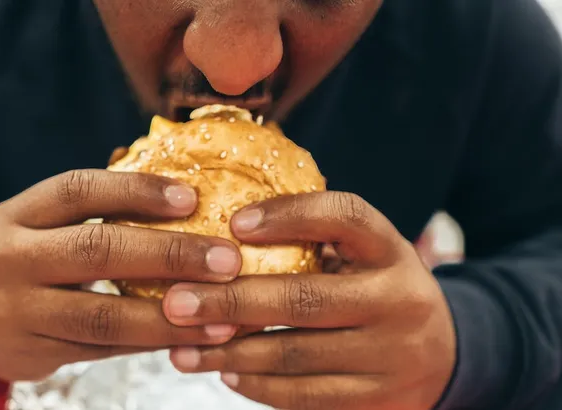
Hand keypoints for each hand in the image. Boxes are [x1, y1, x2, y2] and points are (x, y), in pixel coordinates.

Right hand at [0, 169, 241, 380]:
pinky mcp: (33, 354)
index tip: (192, 198)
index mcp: (19, 214)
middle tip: (227, 260)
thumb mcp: (44, 223)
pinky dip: (151, 343)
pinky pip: (103, 350)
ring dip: (169, 316)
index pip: (78, 190)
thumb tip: (189, 202)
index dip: (136, 191)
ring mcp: (17, 312)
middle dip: (168, 254)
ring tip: (222, 314)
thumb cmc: (29, 256)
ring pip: (102, 315)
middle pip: (95, 250)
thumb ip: (98, 212)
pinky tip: (190, 337)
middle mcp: (11, 259)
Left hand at [162, 191, 456, 409]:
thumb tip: (222, 236)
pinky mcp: (378, 401)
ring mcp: (391, 356)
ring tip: (182, 348)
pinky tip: (224, 373)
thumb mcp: (363, 257)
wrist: (443, 355)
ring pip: (295, 355)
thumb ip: (315, 243)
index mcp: (391, 251)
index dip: (290, 215)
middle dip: (230, 301)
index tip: (234, 222)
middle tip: (176, 303)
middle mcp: (398, 301)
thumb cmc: (377, 290)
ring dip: (230, 353)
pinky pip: (304, 396)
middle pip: (304, 298)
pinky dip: (257, 385)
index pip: (345, 217)